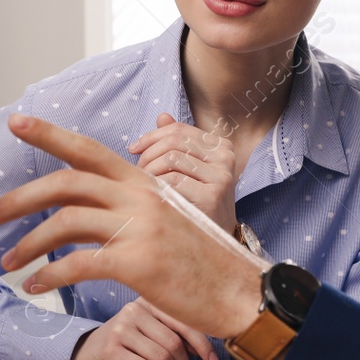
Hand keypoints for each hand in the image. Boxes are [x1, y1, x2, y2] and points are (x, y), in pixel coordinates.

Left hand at [0, 114, 260, 340]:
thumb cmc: (200, 260)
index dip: (49, 134)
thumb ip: (125, 208)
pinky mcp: (138, 264)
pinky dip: (50, 275)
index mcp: (144, 183)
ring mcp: (139, 229)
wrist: (238, 291)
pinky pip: (78, 264)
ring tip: (9, 264)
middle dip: (18, 198)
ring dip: (27, 245)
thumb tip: (84, 207)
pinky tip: (37, 286)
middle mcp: (140, 198)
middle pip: (66, 183)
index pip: (88, 149)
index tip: (16, 121)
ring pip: (65, 223)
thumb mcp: (165, 220)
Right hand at [70, 298, 218, 359]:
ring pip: (161, 357)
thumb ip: (172, 333)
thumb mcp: (148, 331)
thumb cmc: (124, 343)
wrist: (86, 352)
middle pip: (173, 342)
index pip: (183, 320)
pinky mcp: (111, 350)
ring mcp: (120, 329)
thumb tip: (203, 350)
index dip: (202, 343)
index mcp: (148, 301)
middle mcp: (134, 310)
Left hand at [128, 113, 239, 232]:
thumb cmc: (196, 203)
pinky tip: (152, 199)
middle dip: (148, 155)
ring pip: (170, 159)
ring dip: (149, 172)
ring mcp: (221, 177)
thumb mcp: (191, 171)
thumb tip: (162, 116)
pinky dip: (156, 188)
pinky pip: (173, 181)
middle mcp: (225, 158)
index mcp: (220, 146)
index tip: (133, 150)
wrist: (215, 242)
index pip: (178, 130)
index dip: (151, 137)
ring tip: (144, 188)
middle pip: (173, 142)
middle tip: (137, 173)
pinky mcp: (212, 197)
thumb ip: (178, 144)